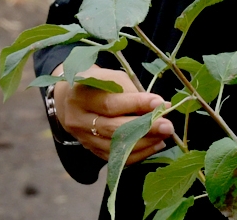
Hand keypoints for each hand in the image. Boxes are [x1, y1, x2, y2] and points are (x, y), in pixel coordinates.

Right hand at [52, 65, 173, 163]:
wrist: (69, 98)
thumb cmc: (96, 83)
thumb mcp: (110, 78)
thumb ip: (132, 92)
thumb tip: (160, 107)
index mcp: (80, 95)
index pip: (110, 104)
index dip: (136, 105)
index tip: (159, 103)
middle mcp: (78, 119)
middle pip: (113, 129)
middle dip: (144, 128)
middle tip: (167, 126)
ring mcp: (83, 138)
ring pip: (116, 147)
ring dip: (144, 143)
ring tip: (164, 136)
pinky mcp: (91, 150)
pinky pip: (117, 158)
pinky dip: (138, 153)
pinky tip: (154, 145)